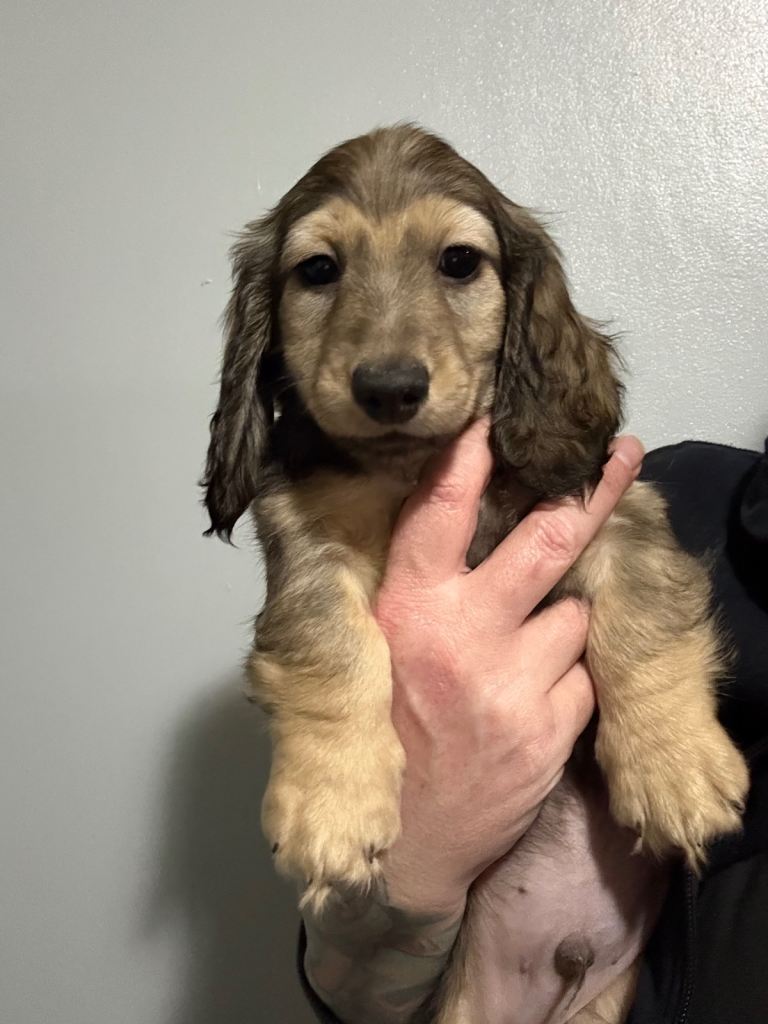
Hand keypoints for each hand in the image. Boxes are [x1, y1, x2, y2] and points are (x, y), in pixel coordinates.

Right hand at [374, 421, 643, 914]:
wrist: (403, 842)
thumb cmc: (378, 736)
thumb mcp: (361, 657)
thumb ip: (390, 596)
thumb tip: (421, 534)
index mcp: (406, 612)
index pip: (439, 513)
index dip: (469, 459)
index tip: (496, 421)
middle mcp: (464, 636)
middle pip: (548, 543)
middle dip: (591, 495)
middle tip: (621, 456)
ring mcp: (515, 683)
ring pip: (575, 613)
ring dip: (562, 616)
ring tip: (529, 641)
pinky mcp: (551, 727)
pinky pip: (583, 673)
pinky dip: (568, 673)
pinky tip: (535, 692)